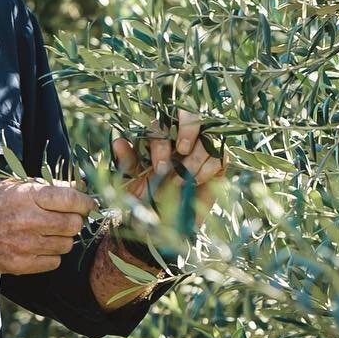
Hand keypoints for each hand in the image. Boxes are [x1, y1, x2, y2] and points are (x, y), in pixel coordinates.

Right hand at [0, 178, 97, 275]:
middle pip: (74, 224)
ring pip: (66, 244)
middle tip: (67, 219)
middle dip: (75, 221)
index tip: (87, 204)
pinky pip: (53, 262)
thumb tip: (79, 187)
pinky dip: (51, 255)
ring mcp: (25, 244)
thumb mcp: (14, 186)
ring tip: (48, 232)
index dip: (85, 202)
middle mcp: (28, 219)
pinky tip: (39, 246)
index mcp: (28, 196)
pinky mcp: (20, 264)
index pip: (71, 199)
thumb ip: (47, 187)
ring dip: (62, 238)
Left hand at [110, 109, 226, 244]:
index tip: (159, 166)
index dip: (162, 141)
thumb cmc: (146, 197)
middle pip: (190, 114)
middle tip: (181, 152)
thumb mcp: (132, 181)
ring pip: (207, 135)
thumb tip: (118, 141)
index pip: (161, 122)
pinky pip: (220, 154)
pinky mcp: (218, 162)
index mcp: (158, 136)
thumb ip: (127, 161)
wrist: (167, 222)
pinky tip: (196, 181)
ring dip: (195, 158)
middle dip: (187, 130)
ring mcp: (202, 147)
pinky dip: (208, 167)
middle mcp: (180, 137)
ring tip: (183, 180)